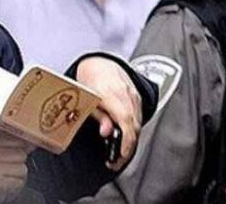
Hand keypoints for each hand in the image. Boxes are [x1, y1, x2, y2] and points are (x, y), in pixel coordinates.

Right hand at [0, 133, 31, 203]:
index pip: (13, 139)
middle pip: (21, 153)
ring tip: (3, 181)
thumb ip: (5, 147)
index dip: (19, 149)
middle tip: (3, 174)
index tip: (14, 157)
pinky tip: (3, 189)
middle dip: (16, 165)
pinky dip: (14, 188)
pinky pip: (19, 182)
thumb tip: (30, 143)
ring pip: (22, 168)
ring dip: (16, 178)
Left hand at [76, 56, 141, 170]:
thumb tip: (106, 132)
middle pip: (134, 125)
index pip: (125, 120)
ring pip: (138, 123)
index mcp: (111, 94)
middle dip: (127, 147)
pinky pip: (138, 118)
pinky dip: (132, 131)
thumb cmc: (89, 82)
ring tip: (118, 154)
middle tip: (115, 161)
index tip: (120, 155)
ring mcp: (134, 95)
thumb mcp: (87, 100)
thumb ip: (98, 116)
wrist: (99, 65)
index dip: (126, 140)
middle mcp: (126, 94)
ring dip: (130, 141)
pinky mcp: (137, 98)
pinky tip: (124, 139)